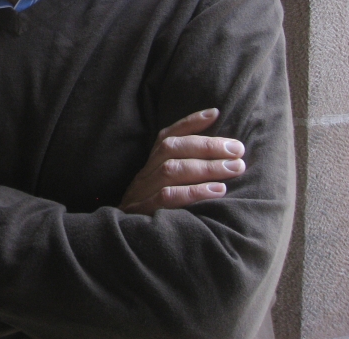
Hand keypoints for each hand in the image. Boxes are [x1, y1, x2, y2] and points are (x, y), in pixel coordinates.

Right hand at [119, 108, 244, 214]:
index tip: (215, 113)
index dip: (189, 123)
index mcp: (149, 168)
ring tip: (234, 167)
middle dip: (206, 146)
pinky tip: (218, 190)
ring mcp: (141, 193)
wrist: (122, 246)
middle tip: (238, 150)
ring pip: (171, 170)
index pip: (166, 137)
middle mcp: (143, 176)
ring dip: (206, 166)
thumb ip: (184, 176)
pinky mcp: (143, 213)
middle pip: (170, 149)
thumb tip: (222, 159)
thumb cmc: (154, 218)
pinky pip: (167, 197)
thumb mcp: (164, 193)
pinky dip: (194, 191)